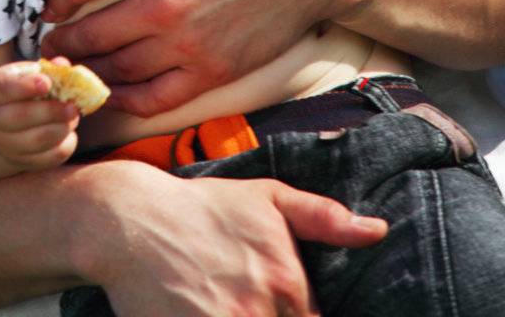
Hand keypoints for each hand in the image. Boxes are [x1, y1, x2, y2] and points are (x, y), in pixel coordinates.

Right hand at [0, 61, 79, 170]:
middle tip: (72, 107)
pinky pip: (48, 159)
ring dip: (60, 129)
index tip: (47, 82)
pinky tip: (69, 134)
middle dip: (50, 112)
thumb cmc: (14, 92)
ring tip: (73, 118)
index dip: (26, 86)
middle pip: (21, 117)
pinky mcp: (22, 161)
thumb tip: (63, 65)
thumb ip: (42, 69)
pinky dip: (65, 147)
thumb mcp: (20, 75)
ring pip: (36, 141)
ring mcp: (6, 144)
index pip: (4, 89)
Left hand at [39, 0, 337, 117]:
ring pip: (118, 70)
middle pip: (90, 35)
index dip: (54, 0)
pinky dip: (128, 101)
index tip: (49, 6)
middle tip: (49, 45)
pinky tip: (114, 93)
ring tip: (73, 69)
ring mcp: (188, 43)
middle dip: (61, 42)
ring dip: (88, 72)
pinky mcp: (214, 71)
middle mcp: (161, 5)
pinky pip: (158, 98)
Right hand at [78, 163, 385, 316]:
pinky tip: (210, 313)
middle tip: (245, 302)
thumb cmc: (199, 208)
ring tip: (231, 306)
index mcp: (286, 282)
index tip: (278, 306)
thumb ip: (322, 216)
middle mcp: (259, 310)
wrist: (126, 218)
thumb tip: (377, 231)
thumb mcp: (263, 199)